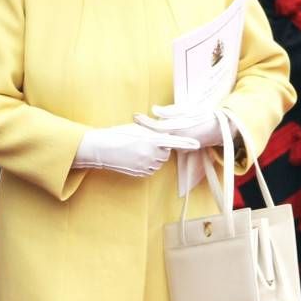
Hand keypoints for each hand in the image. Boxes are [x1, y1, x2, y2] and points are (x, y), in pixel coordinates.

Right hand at [73, 123, 198, 176]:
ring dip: (153, 156)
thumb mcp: (137, 128)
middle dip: (160, 149)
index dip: (187, 143)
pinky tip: (134, 158)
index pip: (174, 141)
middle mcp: (151, 154)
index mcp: (151, 140)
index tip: (197, 144)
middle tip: (145, 143)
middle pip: (166, 152)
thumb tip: (164, 132)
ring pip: (158, 162)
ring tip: (137, 150)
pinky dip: (146, 164)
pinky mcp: (141, 172)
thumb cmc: (118, 134)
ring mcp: (146, 165)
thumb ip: (153, 131)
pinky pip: (151, 169)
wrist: (102, 149)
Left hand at [134, 101, 223, 147]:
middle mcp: (177, 139)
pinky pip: (171, 140)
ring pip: (164, 138)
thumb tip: (154, 109)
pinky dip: (166, 136)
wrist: (221, 128)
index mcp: (177, 129)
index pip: (156, 127)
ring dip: (158, 132)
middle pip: (157, 134)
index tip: (135, 116)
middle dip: (149, 128)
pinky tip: (164, 130)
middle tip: (139, 120)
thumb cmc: (206, 117)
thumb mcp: (188, 110)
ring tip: (150, 123)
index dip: (145, 122)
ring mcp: (180, 144)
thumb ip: (170, 111)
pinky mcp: (184, 147)